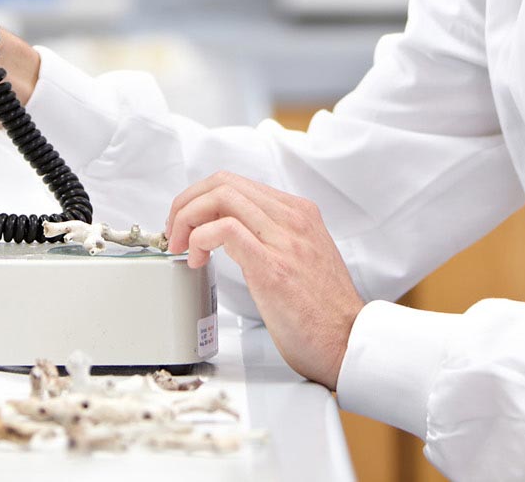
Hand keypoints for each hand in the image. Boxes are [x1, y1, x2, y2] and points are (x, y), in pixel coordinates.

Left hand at [165, 171, 363, 388]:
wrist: (350, 341)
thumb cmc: (323, 311)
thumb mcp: (302, 256)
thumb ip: (274, 237)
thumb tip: (231, 233)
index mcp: (299, 213)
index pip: (236, 183)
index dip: (200, 200)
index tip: (187, 224)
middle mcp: (293, 218)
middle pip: (223, 183)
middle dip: (186, 204)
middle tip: (175, 233)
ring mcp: (285, 240)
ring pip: (221, 197)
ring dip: (187, 219)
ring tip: (182, 247)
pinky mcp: (273, 267)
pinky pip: (225, 230)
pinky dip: (201, 238)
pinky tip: (198, 260)